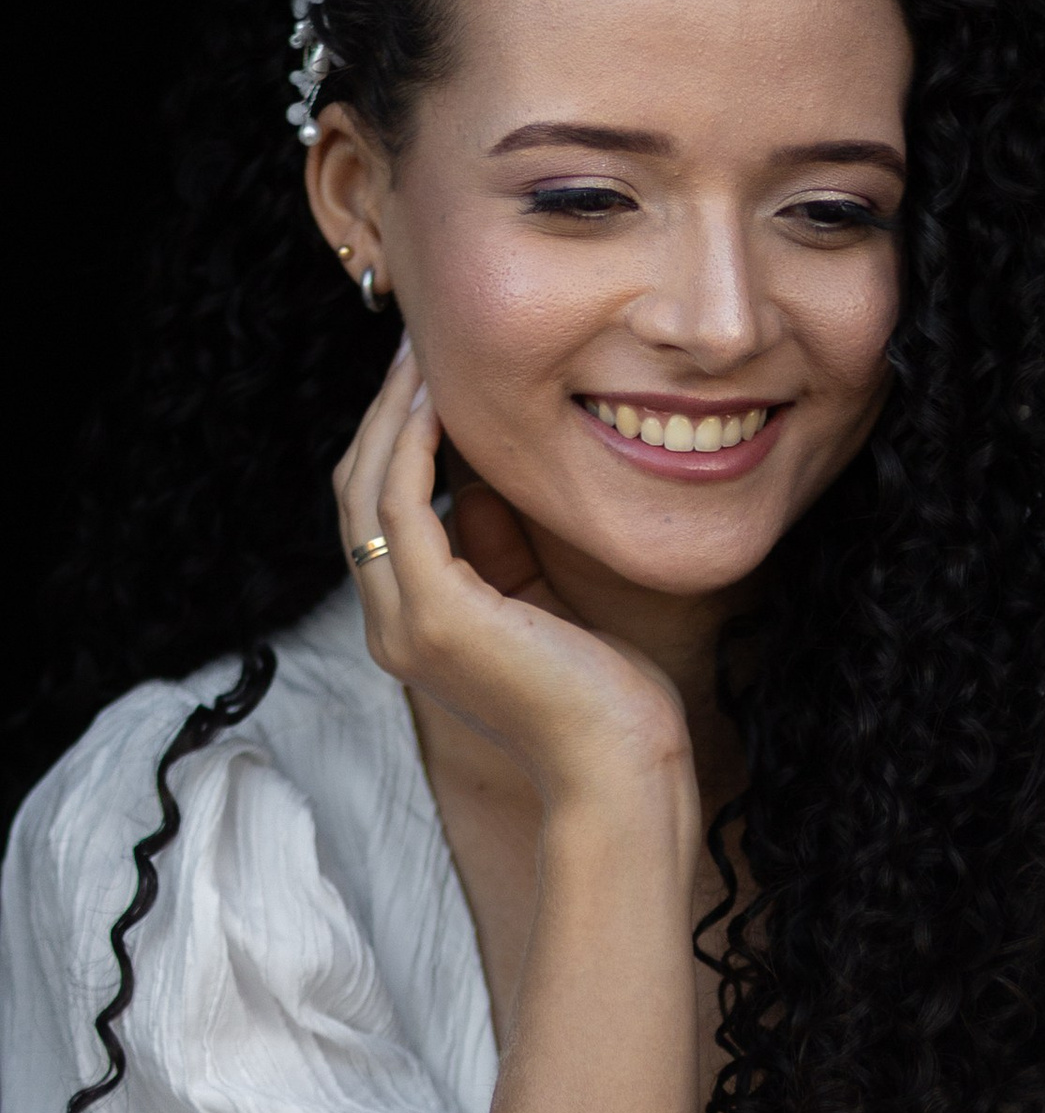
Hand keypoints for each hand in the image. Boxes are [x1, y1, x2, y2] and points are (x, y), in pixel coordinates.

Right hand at [333, 346, 693, 808]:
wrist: (620, 766)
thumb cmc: (602, 695)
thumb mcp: (542, 601)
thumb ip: (500, 547)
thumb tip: (477, 484)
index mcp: (413, 624)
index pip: (378, 515)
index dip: (393, 441)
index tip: (424, 378)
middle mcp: (391, 625)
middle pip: (357, 494)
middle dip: (382, 415)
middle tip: (412, 346)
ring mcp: (403, 623)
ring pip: (367, 492)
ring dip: (391, 417)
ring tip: (419, 357)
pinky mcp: (433, 616)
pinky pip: (402, 508)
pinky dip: (413, 448)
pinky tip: (438, 403)